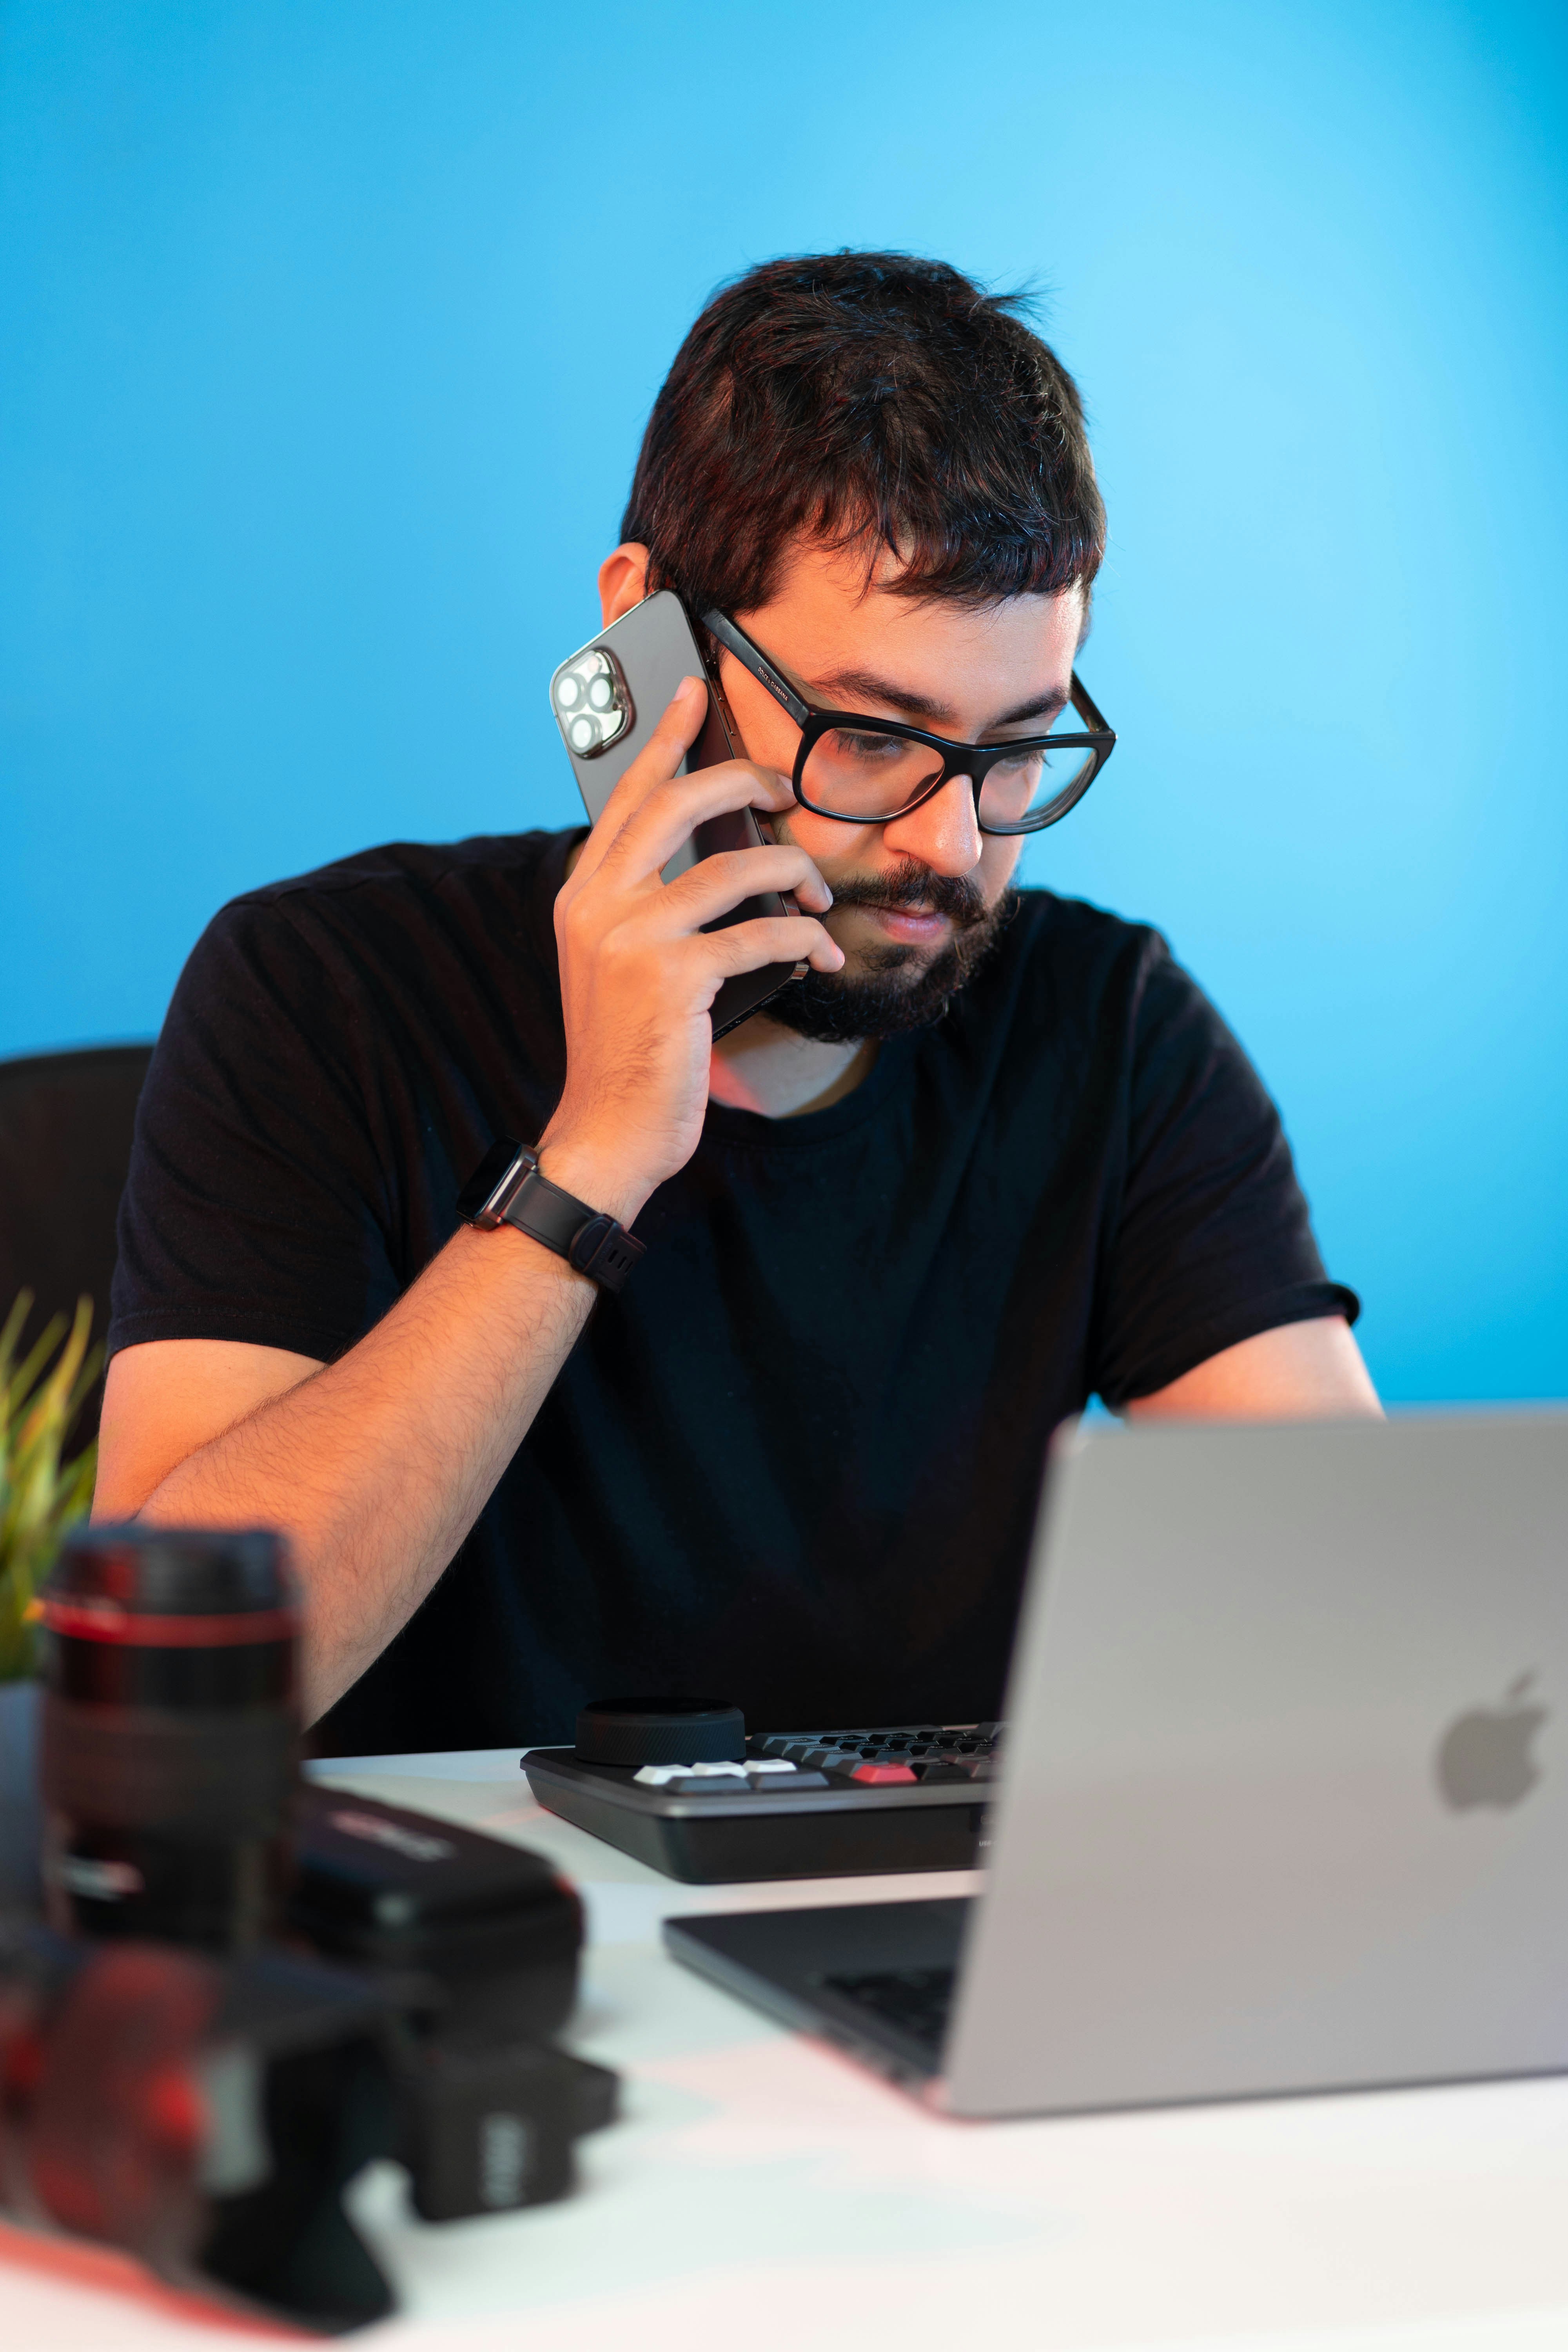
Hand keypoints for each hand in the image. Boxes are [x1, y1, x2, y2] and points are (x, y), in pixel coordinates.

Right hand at [538, 675, 842, 1219]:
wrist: (607, 1131)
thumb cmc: (629, 1048)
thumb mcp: (621, 965)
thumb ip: (647, 908)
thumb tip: (715, 860)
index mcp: (583, 894)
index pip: (627, 797)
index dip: (664, 739)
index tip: (693, 693)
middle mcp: (598, 905)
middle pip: (680, 804)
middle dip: (745, 782)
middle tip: (785, 788)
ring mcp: (633, 939)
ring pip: (737, 869)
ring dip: (794, 876)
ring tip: (818, 899)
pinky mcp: (674, 978)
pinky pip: (764, 933)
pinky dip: (805, 940)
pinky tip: (821, 956)